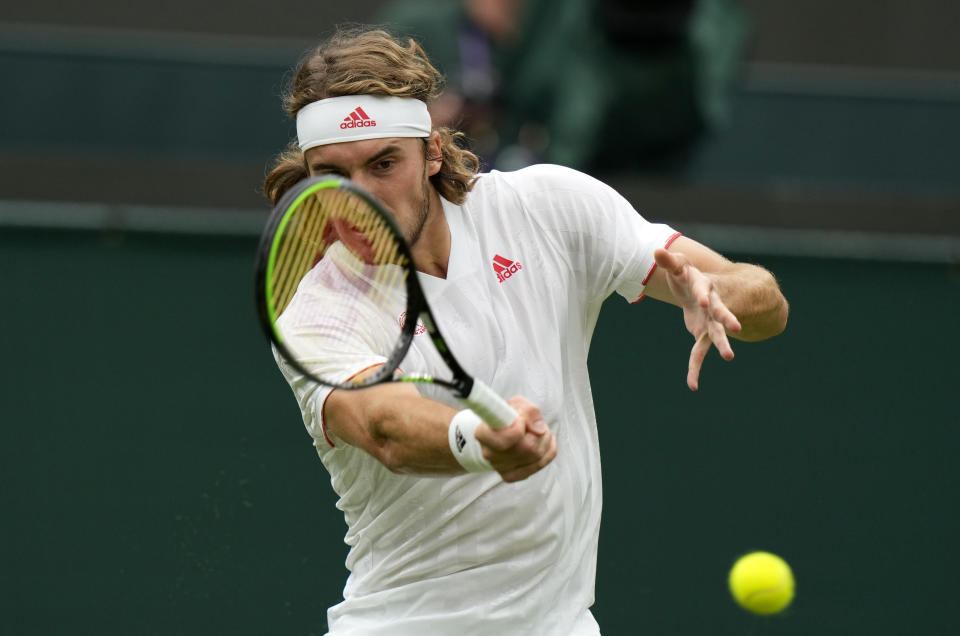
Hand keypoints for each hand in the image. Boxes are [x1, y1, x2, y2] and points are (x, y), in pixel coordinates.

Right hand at [474, 397, 556, 481]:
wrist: (501, 430)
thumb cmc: (507, 416)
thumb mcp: (516, 404)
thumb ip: (528, 411)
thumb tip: (539, 429)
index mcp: (484, 434)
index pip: (503, 439)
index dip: (518, 429)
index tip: (520, 421)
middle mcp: (490, 453)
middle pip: (527, 448)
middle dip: (539, 433)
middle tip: (534, 424)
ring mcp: (500, 467)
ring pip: (536, 456)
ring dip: (545, 440)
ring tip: (538, 431)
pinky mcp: (511, 476)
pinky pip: (540, 463)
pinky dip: (547, 451)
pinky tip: (543, 442)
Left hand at [653, 248, 741, 390]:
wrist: (699, 289)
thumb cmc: (686, 275)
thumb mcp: (677, 266)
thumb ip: (668, 261)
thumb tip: (656, 250)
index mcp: (704, 287)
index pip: (705, 290)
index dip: (704, 295)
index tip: (704, 301)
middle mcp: (711, 305)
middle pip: (720, 312)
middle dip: (727, 319)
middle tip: (737, 328)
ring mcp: (709, 321)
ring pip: (717, 334)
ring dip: (723, 345)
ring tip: (730, 357)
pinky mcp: (702, 333)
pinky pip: (700, 352)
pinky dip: (695, 368)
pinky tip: (692, 386)